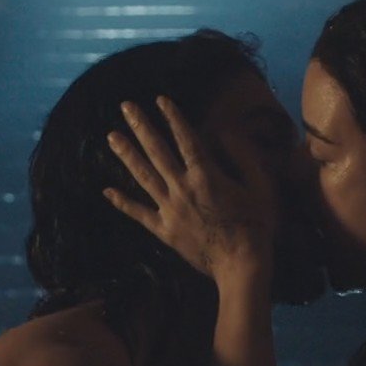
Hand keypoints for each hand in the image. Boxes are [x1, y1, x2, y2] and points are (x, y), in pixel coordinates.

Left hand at [102, 97, 275, 284]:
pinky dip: (122, 202)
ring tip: (111, 136)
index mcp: (206, 175)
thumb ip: (243, 157)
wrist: (241, 266)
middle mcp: (182, 188)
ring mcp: (169, 210)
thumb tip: (226, 132)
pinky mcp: (164, 230)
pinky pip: (139, 214)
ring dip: (126, 154)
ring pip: (143, 176)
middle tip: (125, 106)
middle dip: (141, 126)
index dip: (172, 117)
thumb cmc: (256, 226)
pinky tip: (106, 190)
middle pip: (157, 151)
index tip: (159, 99)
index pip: (185, 139)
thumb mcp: (259, 186)